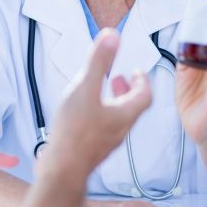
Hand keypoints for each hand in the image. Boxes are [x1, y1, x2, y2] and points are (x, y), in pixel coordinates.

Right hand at [42, 29, 151, 178]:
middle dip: (127, 90)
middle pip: (132, 107)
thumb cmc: (74, 132)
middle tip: (118, 78)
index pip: (145, 96)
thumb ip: (99, 62)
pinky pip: (101, 127)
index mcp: (125, 115)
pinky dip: (98, 114)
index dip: (143, 81)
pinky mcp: (90, 150)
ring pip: (116, 118)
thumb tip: (113, 35)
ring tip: (98, 91)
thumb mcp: (85, 88)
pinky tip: (81, 111)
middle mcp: (119, 130)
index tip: (136, 70)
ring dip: (112, 102)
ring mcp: (105, 142)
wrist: (60, 171)